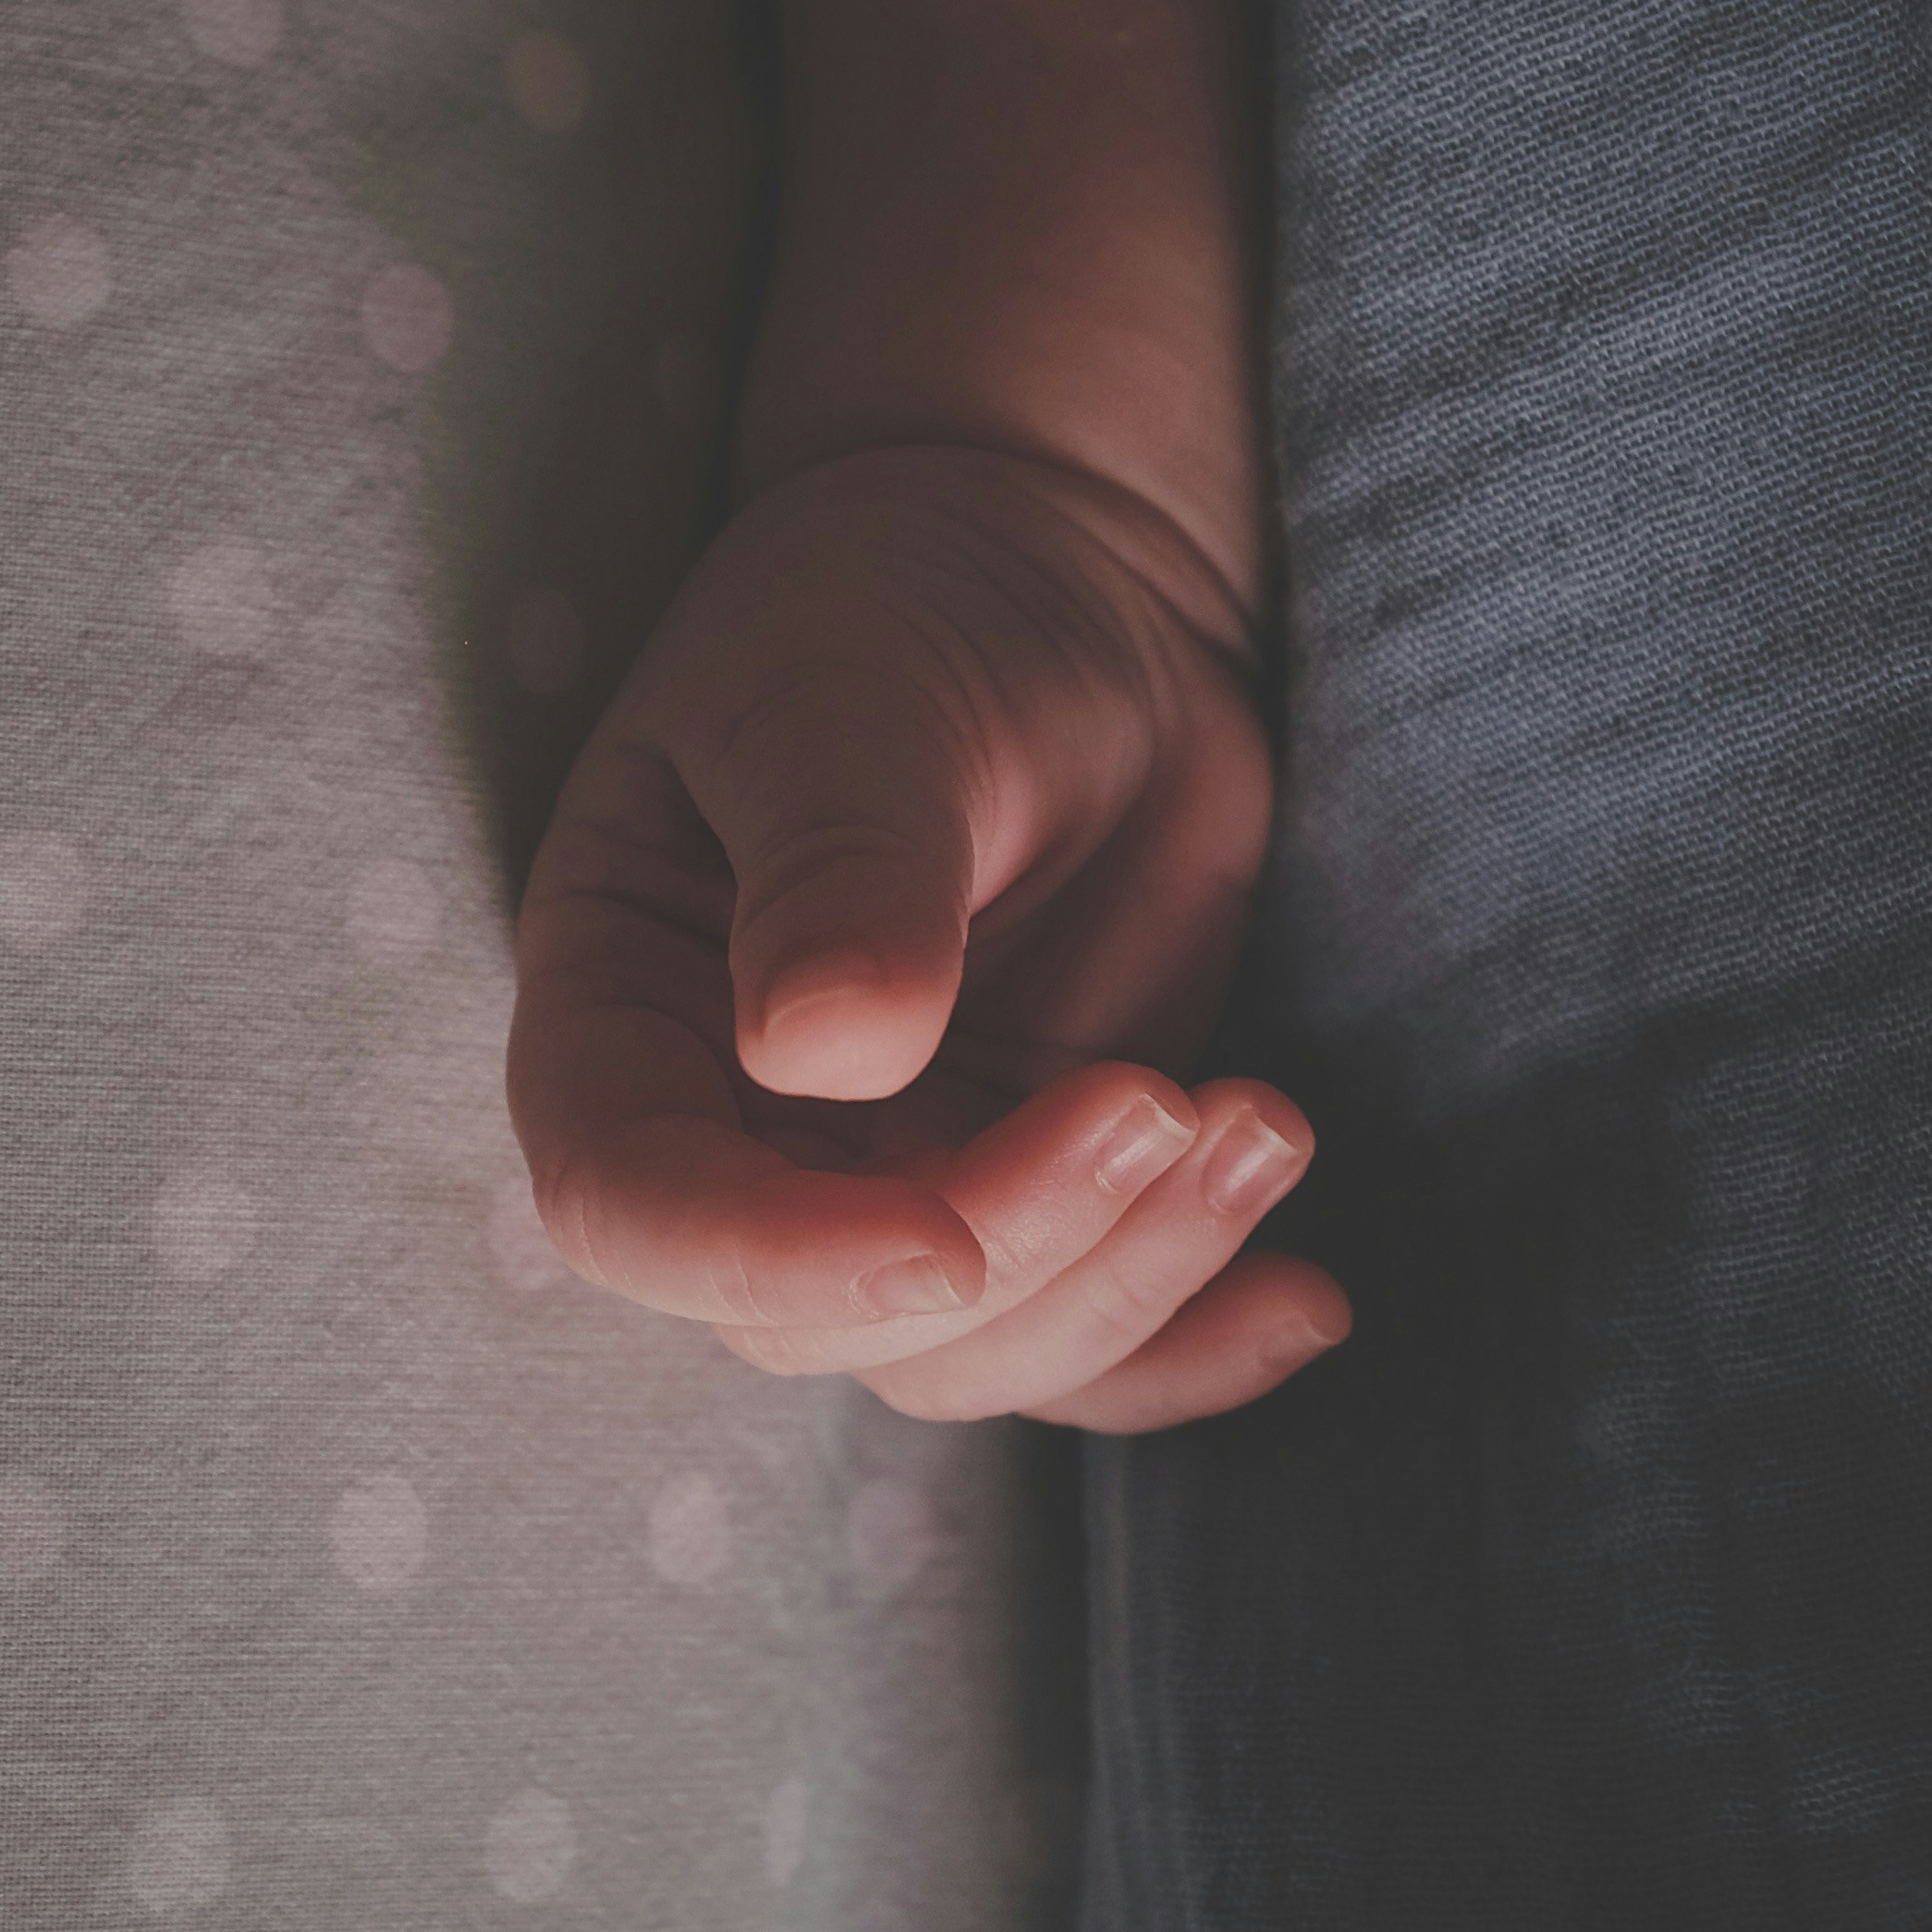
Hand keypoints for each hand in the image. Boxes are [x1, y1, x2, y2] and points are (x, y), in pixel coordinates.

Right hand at [507, 441, 1351, 1429]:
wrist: (1055, 580)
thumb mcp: (853, 711)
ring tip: (1262, 1123)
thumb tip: (824, 1055)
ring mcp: (888, 1175)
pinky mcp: (1037, 1184)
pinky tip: (1307, 1300)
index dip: (766, 1261)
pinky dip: (1201, 1347)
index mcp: (623, 1008)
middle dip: (1016, 1253)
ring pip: (975, 1350)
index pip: (631, 1205)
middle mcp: (734, 1130)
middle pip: (823, 1318)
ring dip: (1133, 1282)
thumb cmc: (897, 612)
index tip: (944, 1242)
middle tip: (1162, 1102)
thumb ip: (838, 874)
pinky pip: (1097, 1341)